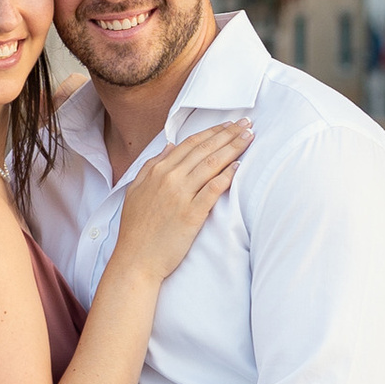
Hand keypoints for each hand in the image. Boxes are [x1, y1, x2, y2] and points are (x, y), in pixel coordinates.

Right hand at [110, 120, 251, 286]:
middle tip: (246, 123)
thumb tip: (170, 146)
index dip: (212, 131)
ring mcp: (181, 196)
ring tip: (249, 137)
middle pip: (205, 149)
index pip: (190, 143)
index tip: (229, 124)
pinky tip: (239, 165)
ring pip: (211, 164)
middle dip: (228, 134)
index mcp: (156, 171)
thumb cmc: (136, 229)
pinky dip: (227, 175)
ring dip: (233, 148)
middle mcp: (169, 178)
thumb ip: (151, 165)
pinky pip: (213, 189)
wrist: (136, 260)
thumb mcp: (135, 190)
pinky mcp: (191, 215)